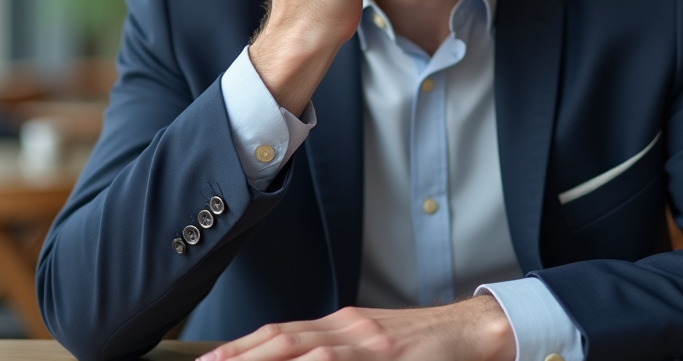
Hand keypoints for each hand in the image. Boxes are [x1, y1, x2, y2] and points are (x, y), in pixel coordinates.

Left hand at [197, 296, 515, 360]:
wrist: (470, 331)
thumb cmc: (420, 345)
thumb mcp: (371, 343)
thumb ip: (332, 351)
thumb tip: (292, 354)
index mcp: (343, 325)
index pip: (282, 333)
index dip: (243, 347)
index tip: (212, 359)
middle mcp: (350, 329)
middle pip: (286, 341)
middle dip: (243, 356)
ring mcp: (370, 344)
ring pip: (310, 354)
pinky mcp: (389, 358)